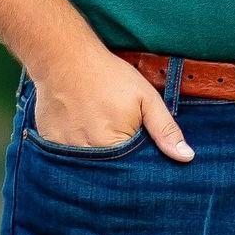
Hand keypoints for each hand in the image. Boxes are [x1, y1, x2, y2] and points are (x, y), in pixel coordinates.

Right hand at [28, 45, 194, 162]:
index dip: (136, 168)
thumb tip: (186, 157)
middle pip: (106, 176)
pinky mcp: (49, 143)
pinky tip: (78, 134)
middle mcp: (87, 153)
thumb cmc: (109, 76)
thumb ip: (165, 129)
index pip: (130, 175)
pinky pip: (64, 160)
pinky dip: (73, 153)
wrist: (65, 58)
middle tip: (114, 140)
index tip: (136, 156)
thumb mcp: (145, 98)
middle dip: (114, 169)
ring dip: (93, 163)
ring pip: (85, 169)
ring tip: (96, 137)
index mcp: (115, 145)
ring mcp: (64, 150)